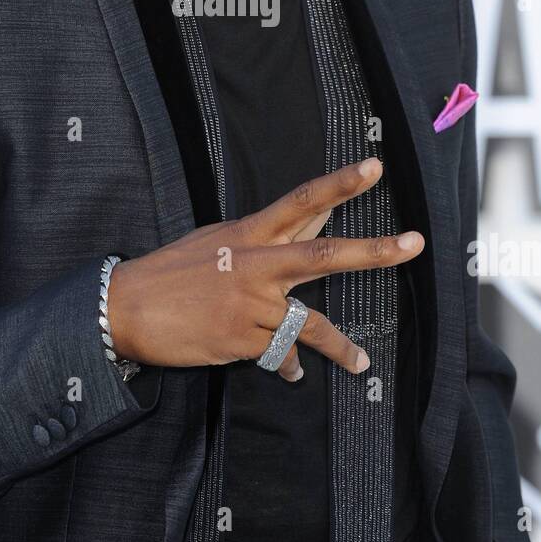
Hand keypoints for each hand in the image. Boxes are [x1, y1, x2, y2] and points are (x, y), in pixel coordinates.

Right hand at [106, 158, 423, 382]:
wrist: (126, 307)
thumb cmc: (172, 270)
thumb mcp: (217, 240)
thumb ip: (266, 235)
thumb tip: (313, 222)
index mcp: (249, 233)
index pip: (302, 201)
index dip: (339, 184)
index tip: (374, 167)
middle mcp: (256, 264)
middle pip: (324, 255)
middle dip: (373, 251)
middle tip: (414, 243)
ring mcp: (251, 304)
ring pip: (310, 324)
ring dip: (340, 347)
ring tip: (361, 362)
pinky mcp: (241, 339)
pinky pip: (279, 354)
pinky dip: (287, 365)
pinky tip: (290, 373)